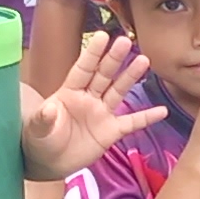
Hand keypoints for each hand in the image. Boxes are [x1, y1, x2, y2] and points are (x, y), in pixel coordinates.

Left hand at [20, 28, 167, 177]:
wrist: (48, 163)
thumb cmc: (39, 141)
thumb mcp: (37, 129)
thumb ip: (43, 118)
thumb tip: (49, 109)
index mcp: (69, 92)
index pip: (83, 68)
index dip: (92, 53)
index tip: (103, 35)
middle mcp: (88, 98)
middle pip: (103, 75)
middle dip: (114, 58)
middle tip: (125, 41)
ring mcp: (101, 114)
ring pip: (118, 91)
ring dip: (130, 77)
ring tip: (144, 60)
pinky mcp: (110, 132)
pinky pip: (131, 123)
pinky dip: (146, 118)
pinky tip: (162, 111)